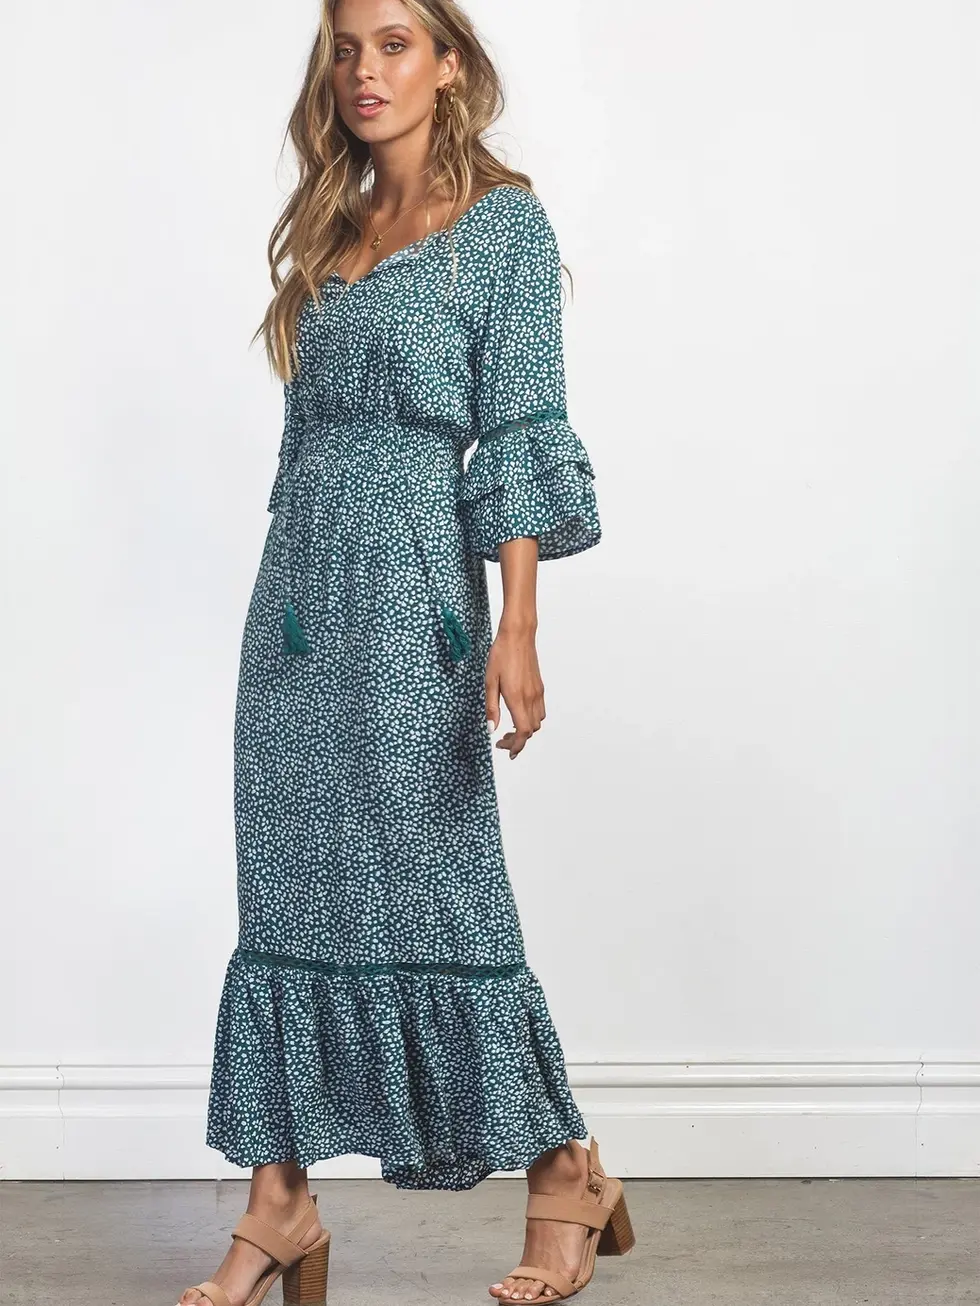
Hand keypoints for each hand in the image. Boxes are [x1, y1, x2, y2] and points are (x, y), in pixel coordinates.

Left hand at [485, 623, 544, 758]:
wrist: (518, 635)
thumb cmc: (501, 655)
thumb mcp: (489, 681)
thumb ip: (491, 707)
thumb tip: (491, 729)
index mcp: (517, 698)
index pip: (522, 732)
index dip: (515, 746)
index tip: (506, 750)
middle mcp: (531, 698)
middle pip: (530, 730)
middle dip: (518, 740)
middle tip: (502, 740)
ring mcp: (537, 692)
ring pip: (537, 722)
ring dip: (525, 730)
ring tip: (509, 728)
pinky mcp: (539, 686)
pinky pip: (539, 710)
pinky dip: (530, 718)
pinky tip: (517, 713)